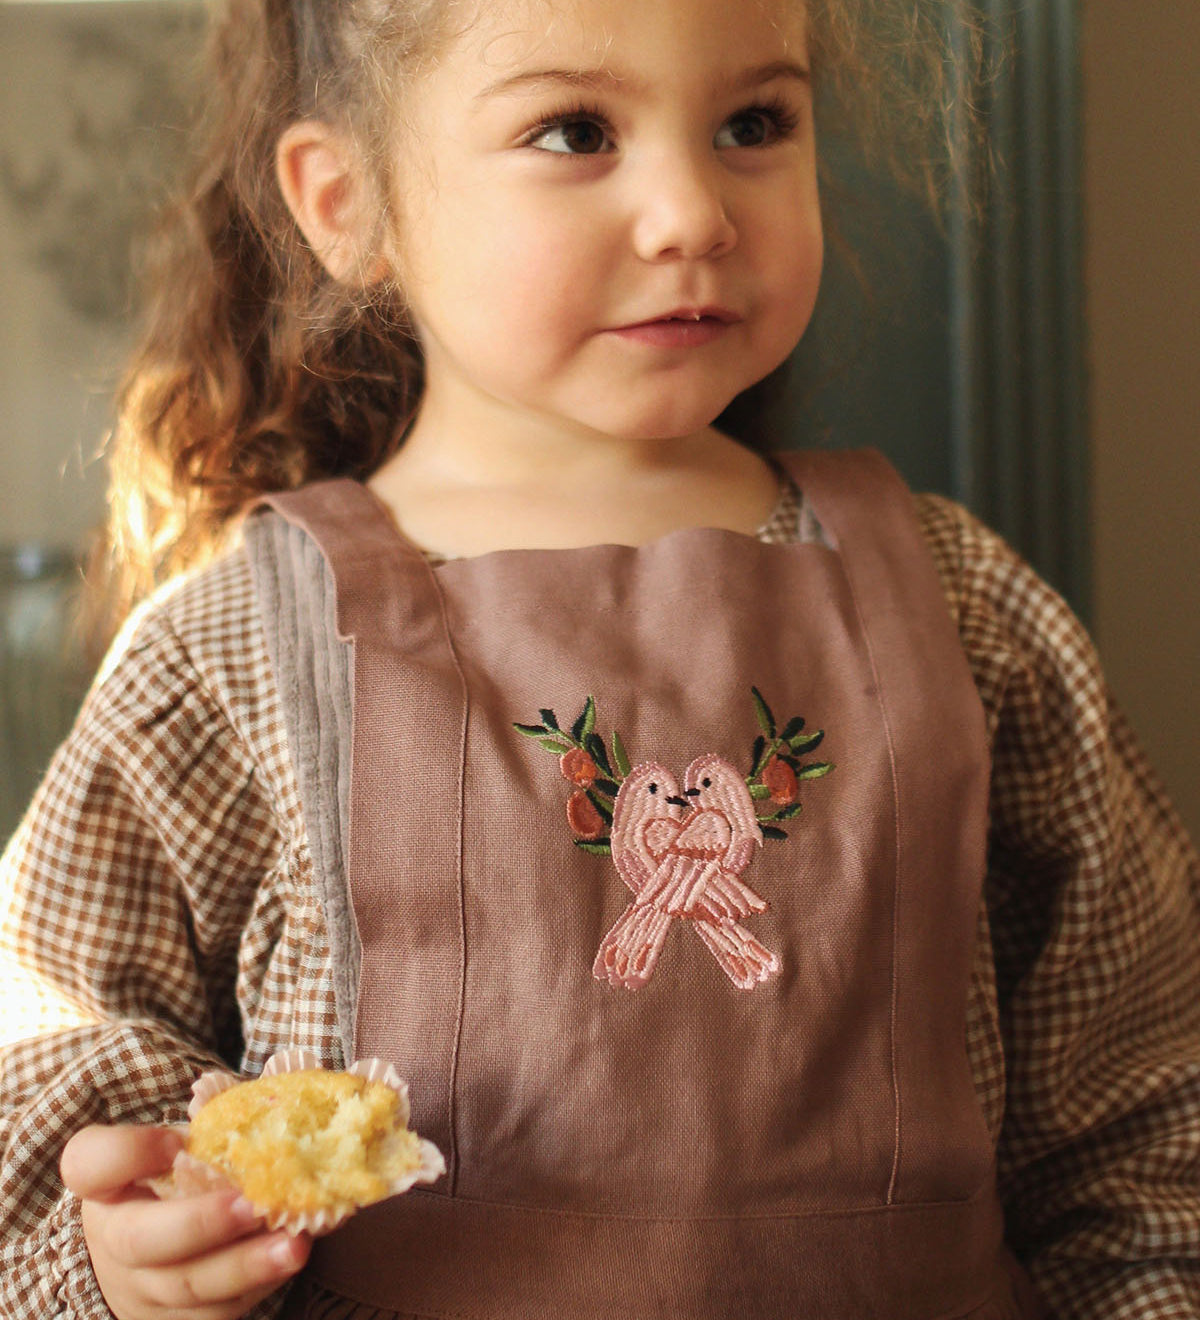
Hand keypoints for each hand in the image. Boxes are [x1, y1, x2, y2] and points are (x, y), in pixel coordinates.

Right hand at [61, 1124, 309, 1319]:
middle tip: (253, 1205)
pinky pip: (214, 1312)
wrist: (159, 1256)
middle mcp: (114, 1237)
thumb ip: (216, 1116)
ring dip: (244, 1266)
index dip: (131, 1151)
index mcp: (107, 1181)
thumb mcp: (185, 1141)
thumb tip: (280, 1092)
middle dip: (200, 1224)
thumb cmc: (181, 1178)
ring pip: (185, 1285)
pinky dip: (256, 1287)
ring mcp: (143, 1287)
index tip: (177, 1139)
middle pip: (138, 1239)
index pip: (90, 1161)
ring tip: (294, 1245)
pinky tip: (289, 1261)